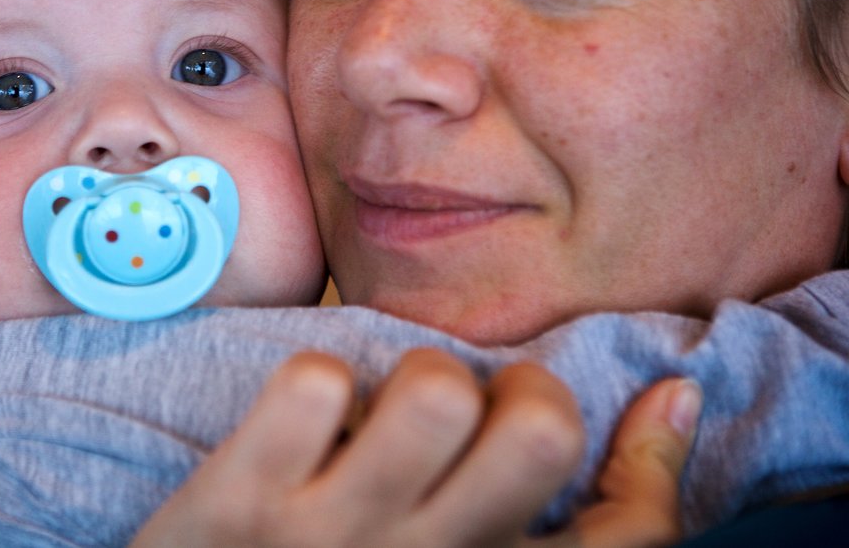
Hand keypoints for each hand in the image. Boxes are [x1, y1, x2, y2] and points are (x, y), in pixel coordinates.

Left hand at [133, 349, 697, 547]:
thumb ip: (536, 518)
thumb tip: (667, 403)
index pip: (630, 537)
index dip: (654, 454)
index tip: (652, 398)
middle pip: (541, 429)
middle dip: (519, 391)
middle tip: (470, 411)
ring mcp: (330, 540)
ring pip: (434, 389)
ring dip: (414, 377)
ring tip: (377, 416)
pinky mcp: (240, 502)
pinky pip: (316, 381)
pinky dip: (313, 385)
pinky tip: (296, 428)